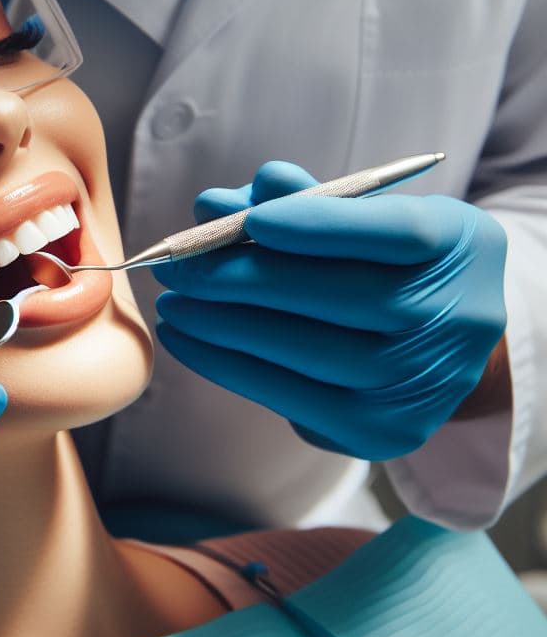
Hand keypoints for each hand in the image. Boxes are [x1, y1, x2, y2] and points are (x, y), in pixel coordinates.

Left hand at [152, 162, 506, 460]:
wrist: (437, 351)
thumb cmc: (387, 267)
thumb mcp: (366, 218)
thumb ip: (302, 204)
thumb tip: (219, 203)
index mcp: (462, 248)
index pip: (397, 233)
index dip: (320, 225)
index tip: (250, 217)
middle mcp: (456, 320)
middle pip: (344, 298)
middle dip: (245, 278)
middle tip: (177, 264)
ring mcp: (421, 385)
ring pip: (311, 352)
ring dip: (224, 327)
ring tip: (173, 305)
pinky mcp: (380, 433)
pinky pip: (292, 397)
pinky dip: (228, 366)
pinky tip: (187, 340)